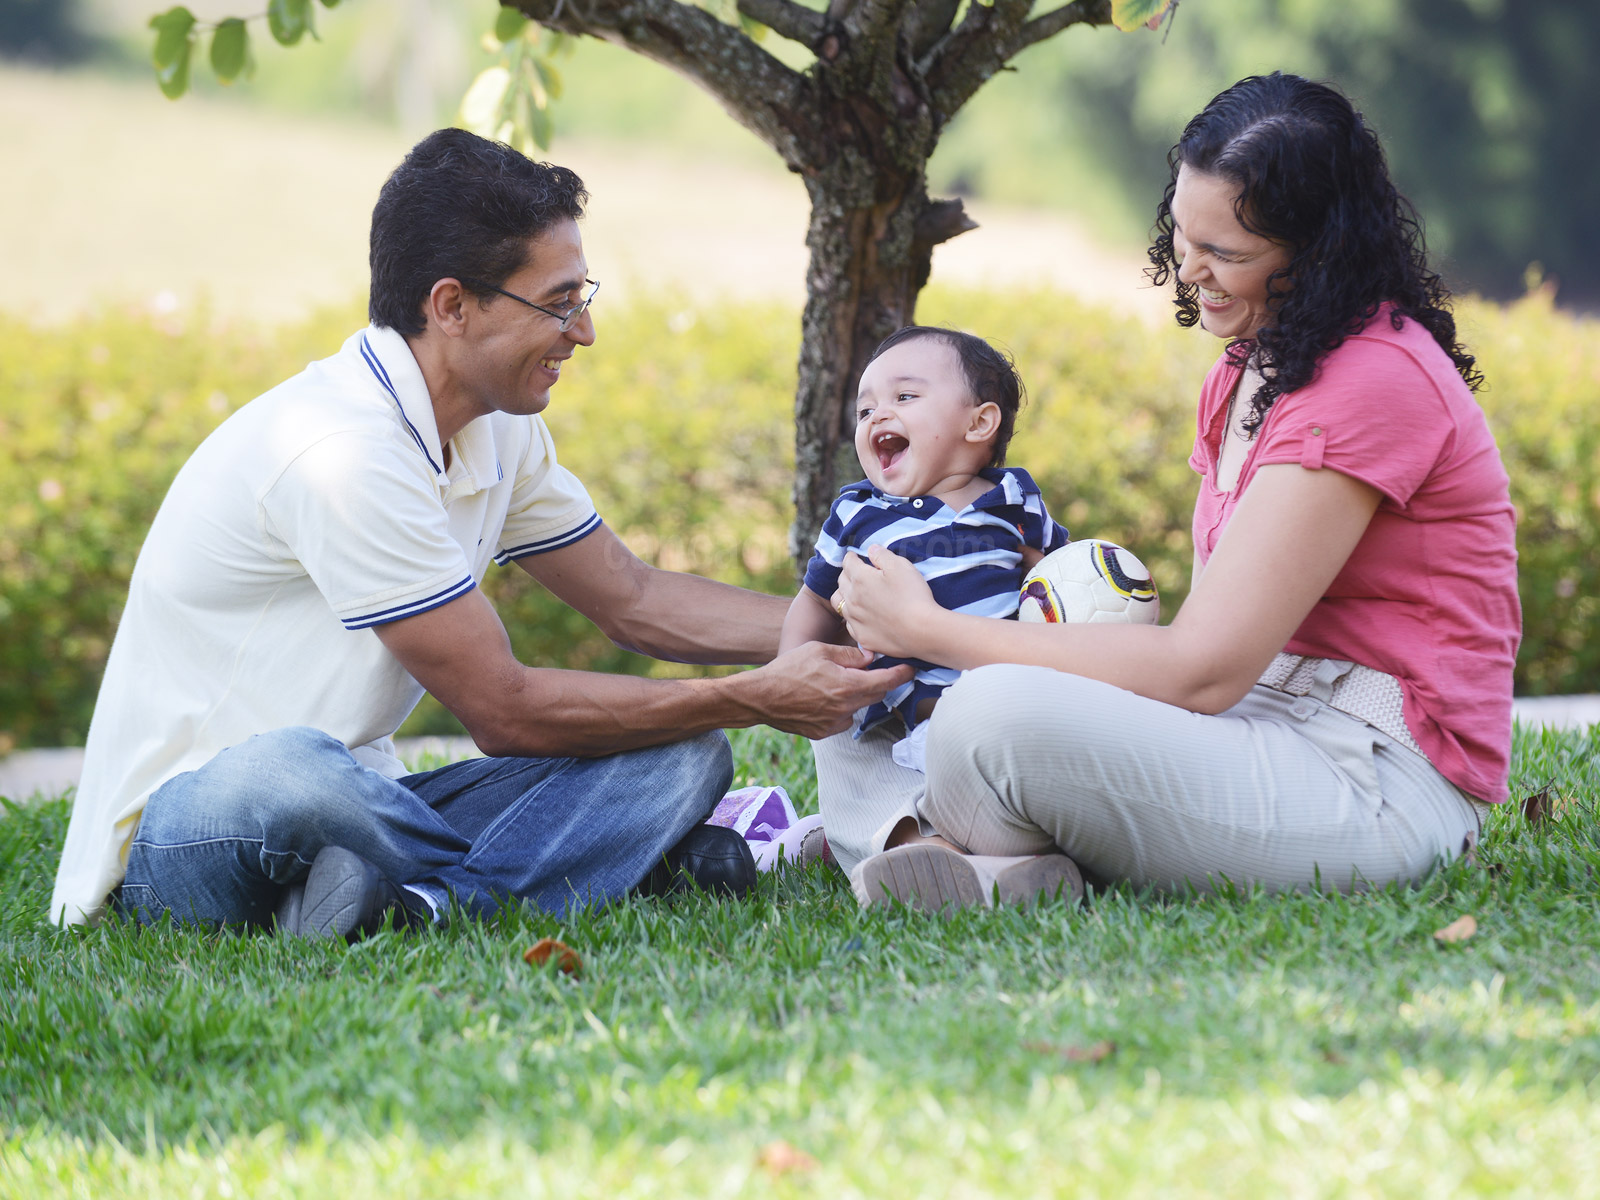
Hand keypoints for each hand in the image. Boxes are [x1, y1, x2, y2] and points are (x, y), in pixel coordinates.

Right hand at [737, 641, 913, 739]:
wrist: (760, 697)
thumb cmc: (788, 669)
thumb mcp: (820, 650)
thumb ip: (850, 655)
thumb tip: (872, 657)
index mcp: (847, 686)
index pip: (886, 682)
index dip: (902, 675)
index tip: (911, 669)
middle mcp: (845, 708)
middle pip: (875, 696)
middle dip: (876, 683)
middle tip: (869, 670)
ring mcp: (834, 724)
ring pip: (857, 708)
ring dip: (854, 696)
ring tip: (832, 683)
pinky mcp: (823, 733)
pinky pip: (841, 719)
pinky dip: (839, 709)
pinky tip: (821, 698)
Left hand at [836, 546, 940, 659]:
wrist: (921, 631)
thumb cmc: (913, 595)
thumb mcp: (900, 566)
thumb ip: (882, 555)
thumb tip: (870, 549)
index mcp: (860, 579)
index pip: (848, 563)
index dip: (852, 557)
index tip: (855, 556)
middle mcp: (852, 599)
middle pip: (841, 582)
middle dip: (847, 574)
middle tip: (856, 573)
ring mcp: (855, 620)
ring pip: (839, 603)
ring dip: (844, 595)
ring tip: (853, 594)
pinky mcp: (862, 637)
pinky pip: (849, 624)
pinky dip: (852, 617)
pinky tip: (861, 617)